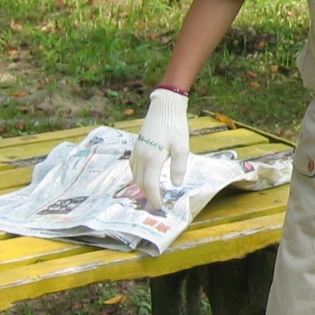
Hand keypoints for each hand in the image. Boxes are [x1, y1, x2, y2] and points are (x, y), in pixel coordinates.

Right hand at [131, 88, 188, 210]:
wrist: (164, 107)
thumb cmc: (175, 126)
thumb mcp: (182, 147)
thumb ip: (178, 167)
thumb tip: (176, 184)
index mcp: (152, 158)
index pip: (150, 184)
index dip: (154, 197)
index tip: (159, 206)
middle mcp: (141, 156)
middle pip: (141, 182)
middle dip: (148, 195)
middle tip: (156, 204)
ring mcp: (137, 151)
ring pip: (135, 175)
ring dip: (142, 186)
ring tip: (151, 194)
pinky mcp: (136, 146)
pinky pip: (133, 167)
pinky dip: (138, 176)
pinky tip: (144, 177)